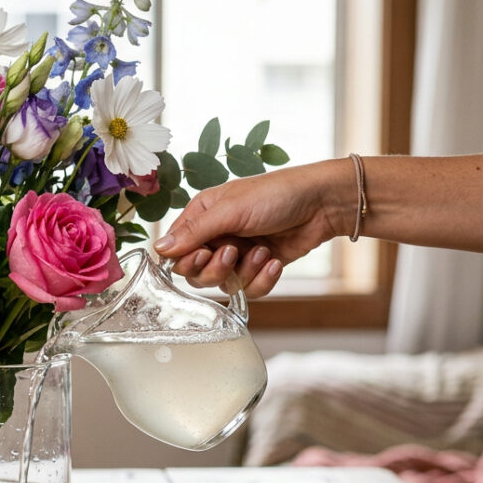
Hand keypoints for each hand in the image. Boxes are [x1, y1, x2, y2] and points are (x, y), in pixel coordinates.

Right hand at [151, 160, 350, 297]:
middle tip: (232, 253)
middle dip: (215, 269)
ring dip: (244, 272)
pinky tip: (274, 261)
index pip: (176, 250)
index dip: (186, 259)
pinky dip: (262, 279)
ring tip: (263, 252)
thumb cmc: (276, 194)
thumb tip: (159, 249)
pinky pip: (249, 289)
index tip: (204, 254)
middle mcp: (216, 236)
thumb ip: (194, 232)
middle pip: (196, 273)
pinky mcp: (259, 268)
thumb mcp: (231, 209)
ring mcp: (238, 254)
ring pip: (223, 285)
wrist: (323, 203)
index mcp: (202, 215)